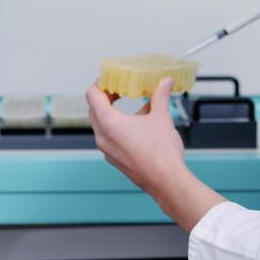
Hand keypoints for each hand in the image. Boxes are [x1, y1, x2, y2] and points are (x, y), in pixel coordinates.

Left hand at [86, 76, 186, 197]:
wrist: (167, 181)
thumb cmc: (161, 153)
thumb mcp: (161, 117)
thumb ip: (160, 96)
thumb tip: (164, 82)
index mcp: (109, 123)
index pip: (92, 95)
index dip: (100, 83)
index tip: (110, 78)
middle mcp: (103, 137)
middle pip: (95, 109)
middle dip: (106, 97)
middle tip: (121, 89)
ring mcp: (107, 150)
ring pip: (102, 124)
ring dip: (114, 112)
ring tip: (134, 105)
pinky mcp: (115, 159)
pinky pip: (110, 137)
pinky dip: (119, 127)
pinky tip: (139, 124)